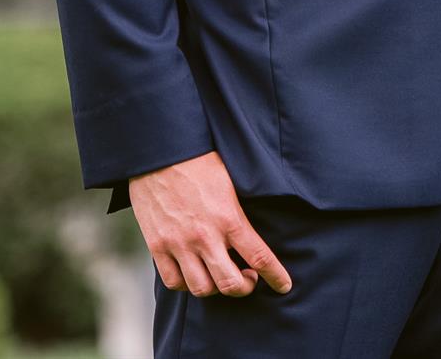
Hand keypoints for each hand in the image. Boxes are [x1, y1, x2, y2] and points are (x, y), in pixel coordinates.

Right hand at [127, 151, 292, 297]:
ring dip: (216, 288)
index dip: (276, 276)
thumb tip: (253, 235)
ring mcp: (178, 243)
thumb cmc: (199, 162)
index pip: (260, 257)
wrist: (160, 152)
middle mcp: (205, 236)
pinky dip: (186, 284)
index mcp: (229, 218)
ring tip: (221, 275)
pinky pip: (173, 282)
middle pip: (230, 284)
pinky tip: (194, 272)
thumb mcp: (231, 183)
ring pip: (202, 288)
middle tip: (249, 278)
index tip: (284, 286)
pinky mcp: (157, 245)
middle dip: (245, 288)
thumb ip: (240, 213)